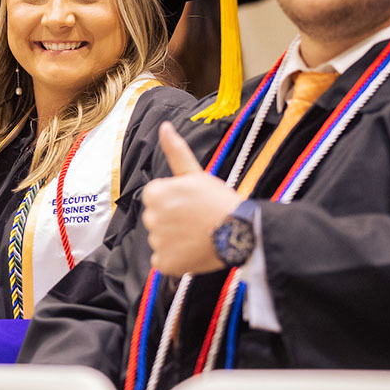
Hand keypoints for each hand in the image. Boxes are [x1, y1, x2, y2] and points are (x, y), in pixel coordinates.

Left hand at [141, 122, 242, 276]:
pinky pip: (163, 261)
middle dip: (172, 220)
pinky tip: (193, 251)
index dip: (175, 201)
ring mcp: (157, 242)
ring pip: (161, 240)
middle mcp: (150, 217)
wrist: (238, 232)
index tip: (192, 204)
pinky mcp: (164, 263)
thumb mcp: (196, 173)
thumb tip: (164, 126)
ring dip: (175, 241)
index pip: (156, 198)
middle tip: (197, 220)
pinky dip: (176, 260)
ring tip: (198, 235)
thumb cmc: (219, 200)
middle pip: (157, 219)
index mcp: (154, 193)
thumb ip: (175, 151)